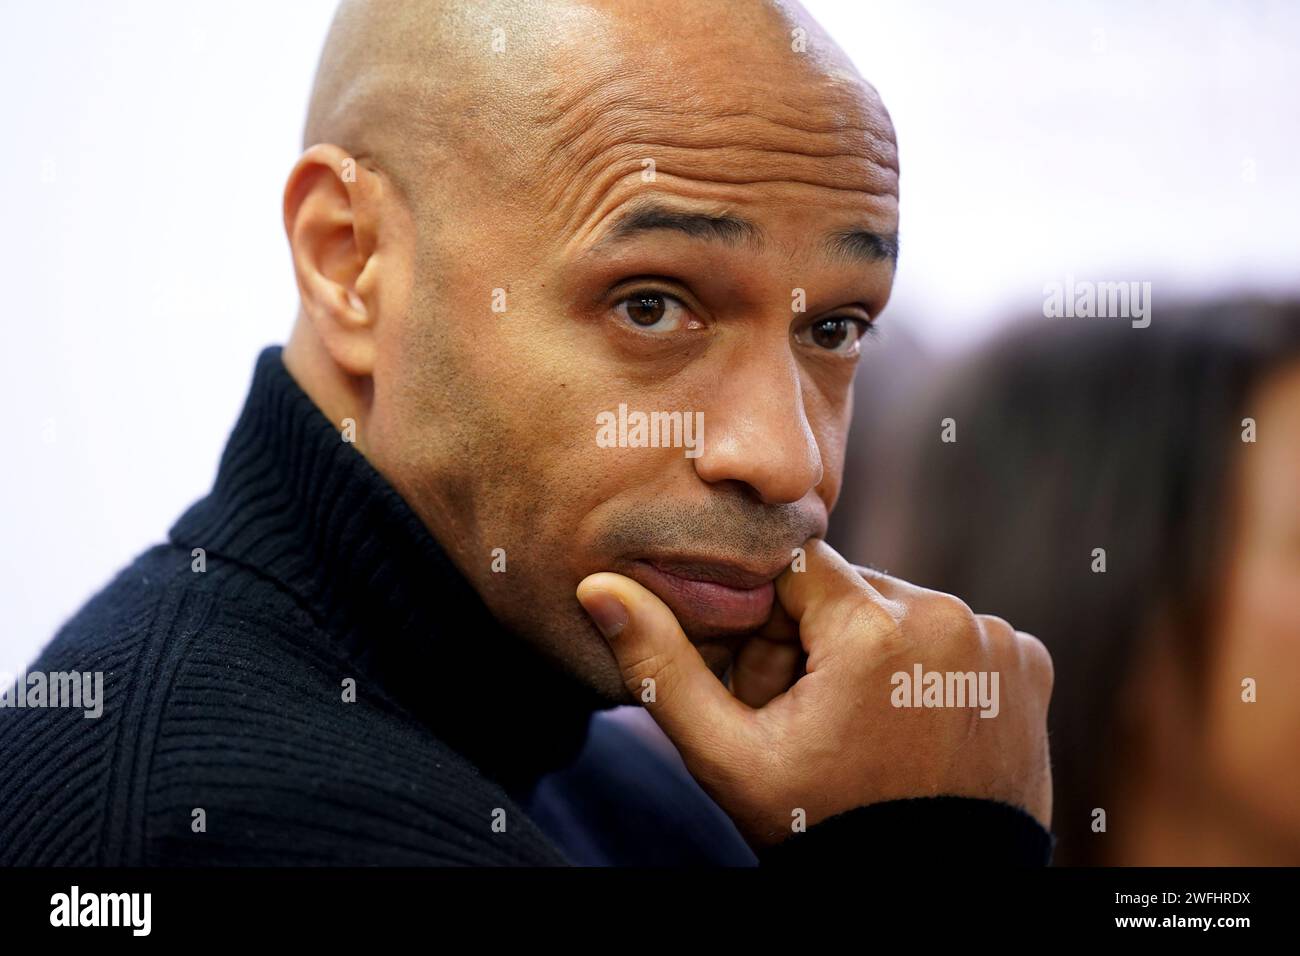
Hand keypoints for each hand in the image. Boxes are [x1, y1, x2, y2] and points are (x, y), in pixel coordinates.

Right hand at [576, 537, 1052, 847]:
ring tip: (868, 729)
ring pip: (902, 609)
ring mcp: (997, 640)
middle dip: (822, 637)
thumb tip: (598, 585)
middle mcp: (946, 616)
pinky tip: (916, 725)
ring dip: (877, 650)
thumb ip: (660, 665)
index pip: (794, 568)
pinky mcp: (1029, 662)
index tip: (780, 684)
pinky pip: (959, 635)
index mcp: (872, 628)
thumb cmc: (817, 831)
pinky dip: (933, 666)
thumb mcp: (726, 757)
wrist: (925, 899)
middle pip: (849, 588)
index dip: (773, 623)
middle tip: (818, 719)